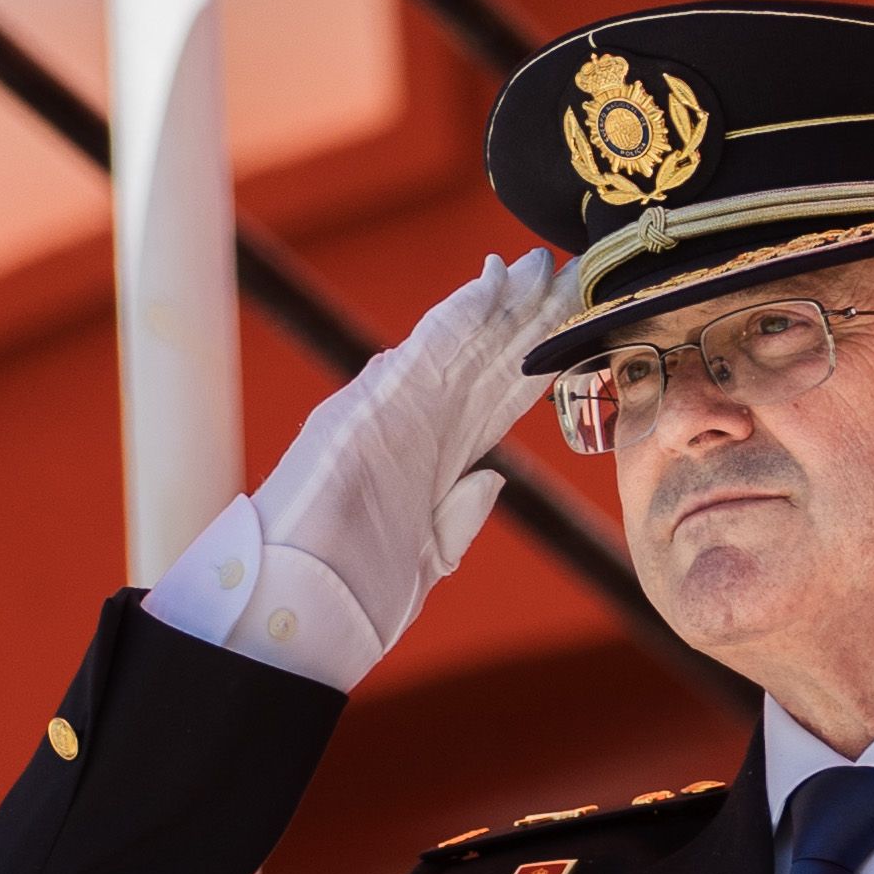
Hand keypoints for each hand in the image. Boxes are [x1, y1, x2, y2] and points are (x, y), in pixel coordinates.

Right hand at [240, 250, 576, 681]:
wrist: (299, 613)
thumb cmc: (350, 596)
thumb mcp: (428, 557)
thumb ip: (461, 515)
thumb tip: (493, 477)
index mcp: (435, 459)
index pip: (499, 395)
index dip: (535, 356)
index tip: (573, 323)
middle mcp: (418, 423)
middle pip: (488, 358)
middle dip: (532, 316)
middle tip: (574, 270)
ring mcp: (395, 408)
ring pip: (464, 341)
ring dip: (507, 300)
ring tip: (545, 261)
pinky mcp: (374, 403)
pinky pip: (429, 348)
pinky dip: (464, 311)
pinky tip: (496, 279)